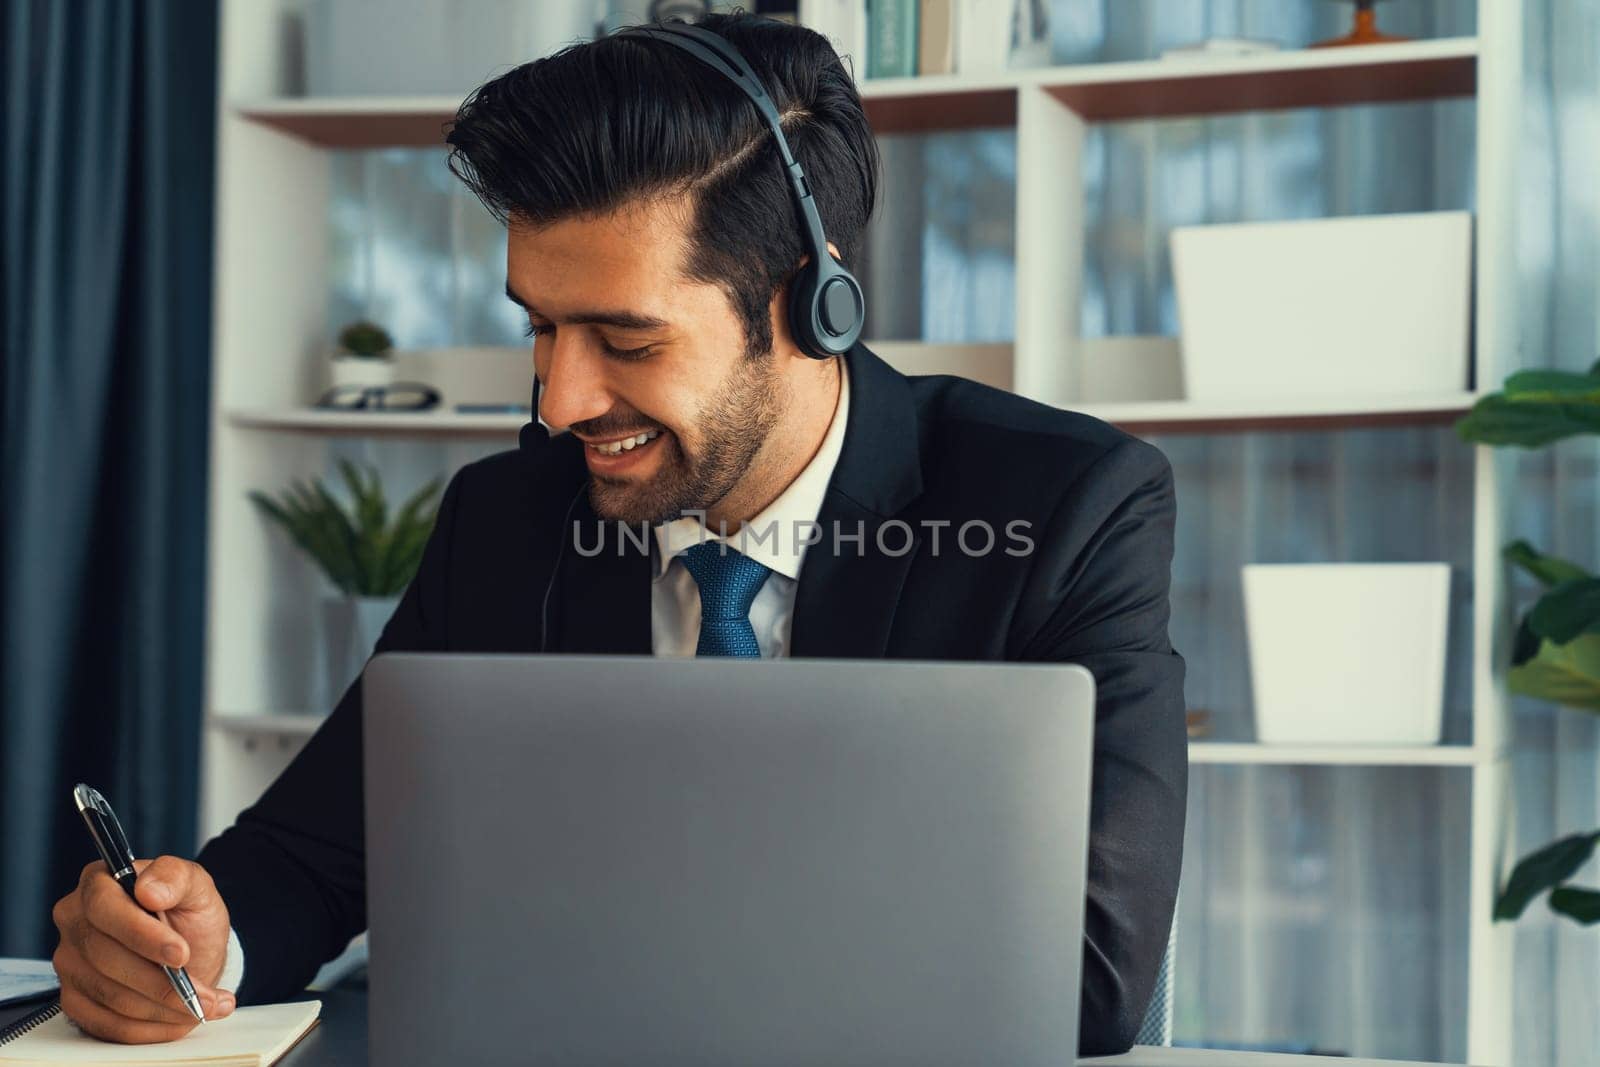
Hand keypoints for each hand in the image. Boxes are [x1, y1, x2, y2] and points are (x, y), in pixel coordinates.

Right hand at [51, 856, 236, 1042]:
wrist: (190, 951)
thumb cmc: (187, 914)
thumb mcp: (196, 887)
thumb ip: (176, 877)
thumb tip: (149, 890)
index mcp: (98, 883)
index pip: (104, 907)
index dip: (142, 935)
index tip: (181, 954)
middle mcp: (74, 921)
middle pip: (105, 958)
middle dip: (161, 981)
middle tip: (201, 991)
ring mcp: (70, 963)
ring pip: (109, 996)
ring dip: (162, 1008)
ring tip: (203, 1005)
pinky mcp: (75, 1000)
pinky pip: (107, 1024)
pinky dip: (149, 1028)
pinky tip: (181, 1020)